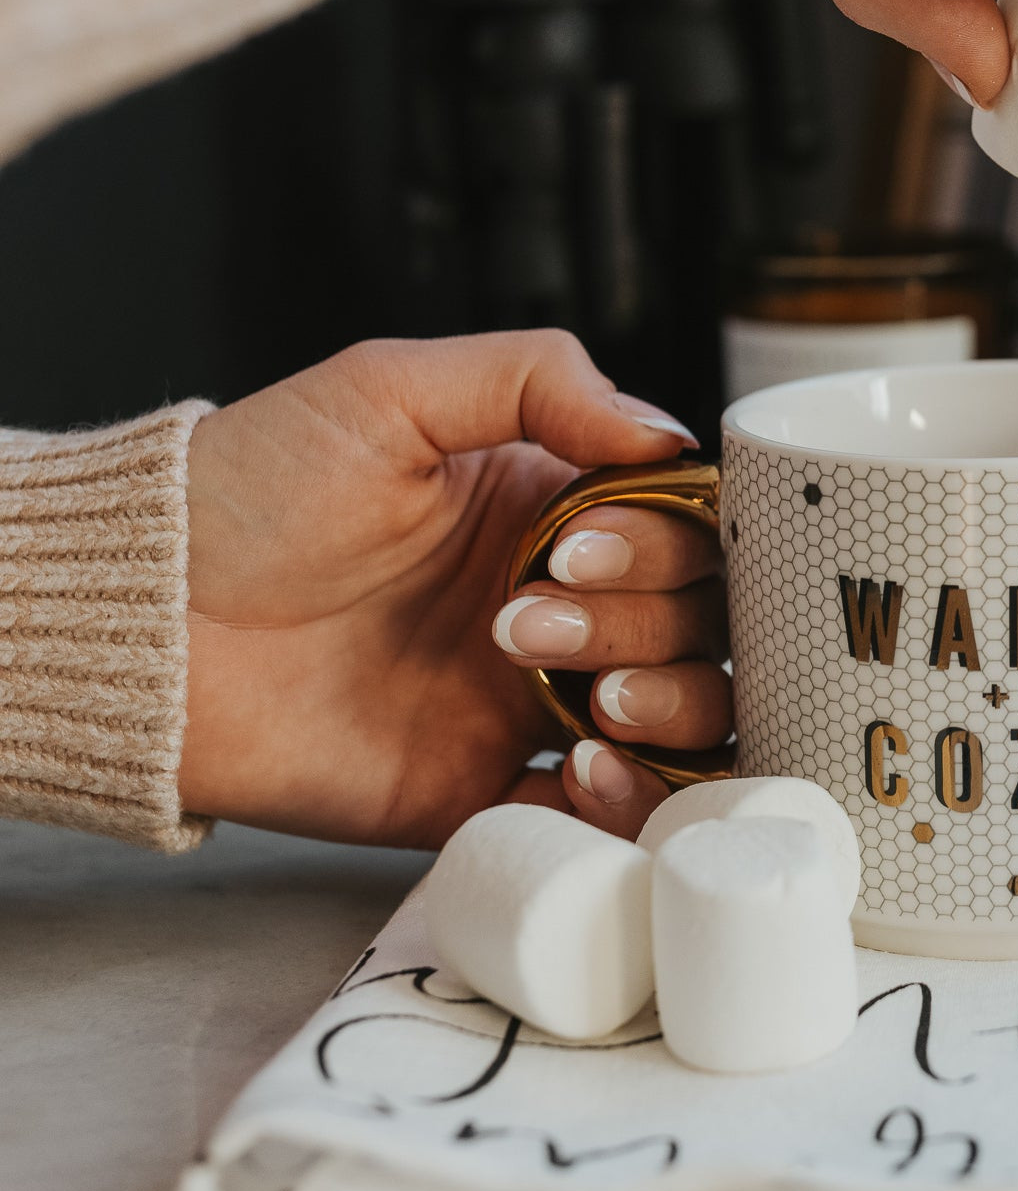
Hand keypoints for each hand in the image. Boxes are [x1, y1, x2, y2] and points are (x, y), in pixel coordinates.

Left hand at [178, 332, 723, 849]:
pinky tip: (585, 767)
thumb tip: (664, 435)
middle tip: (527, 617)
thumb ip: (539, 379)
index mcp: (554, 506)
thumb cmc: (253, 491)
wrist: (146, 625)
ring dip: (669, 707)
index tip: (580, 543)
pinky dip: (628, 798)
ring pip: (683, 713)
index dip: (663, 538)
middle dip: (645, 622)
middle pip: (698, 619)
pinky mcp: (488, 787)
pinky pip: (606, 810)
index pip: (681, 523)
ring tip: (586, 704)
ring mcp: (532, 697)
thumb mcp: (392, 388)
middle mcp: (564, 602)